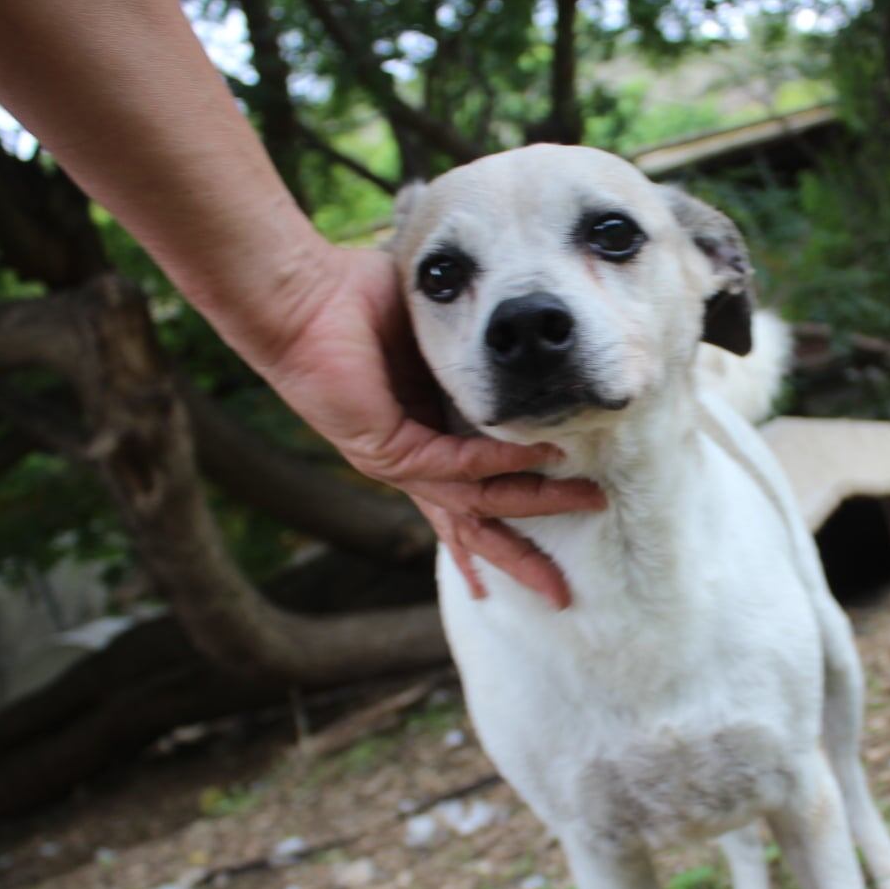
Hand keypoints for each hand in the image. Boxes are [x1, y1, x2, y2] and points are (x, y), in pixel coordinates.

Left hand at [253, 243, 603, 608]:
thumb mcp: (437, 334)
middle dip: (522, 558)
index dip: (504, 534)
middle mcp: (411, 463)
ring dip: (535, 505)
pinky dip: (503, 462)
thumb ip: (480, 351)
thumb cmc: (359, 301)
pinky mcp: (388, 450)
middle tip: (564, 592)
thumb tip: (531, 345)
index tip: (538, 567)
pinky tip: (543, 456)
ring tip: (589, 501)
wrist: (300, 296)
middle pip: (475, 525)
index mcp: (422, 438)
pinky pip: (459, 465)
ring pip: (476, 502)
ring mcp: (398, 463)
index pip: (469, 499)